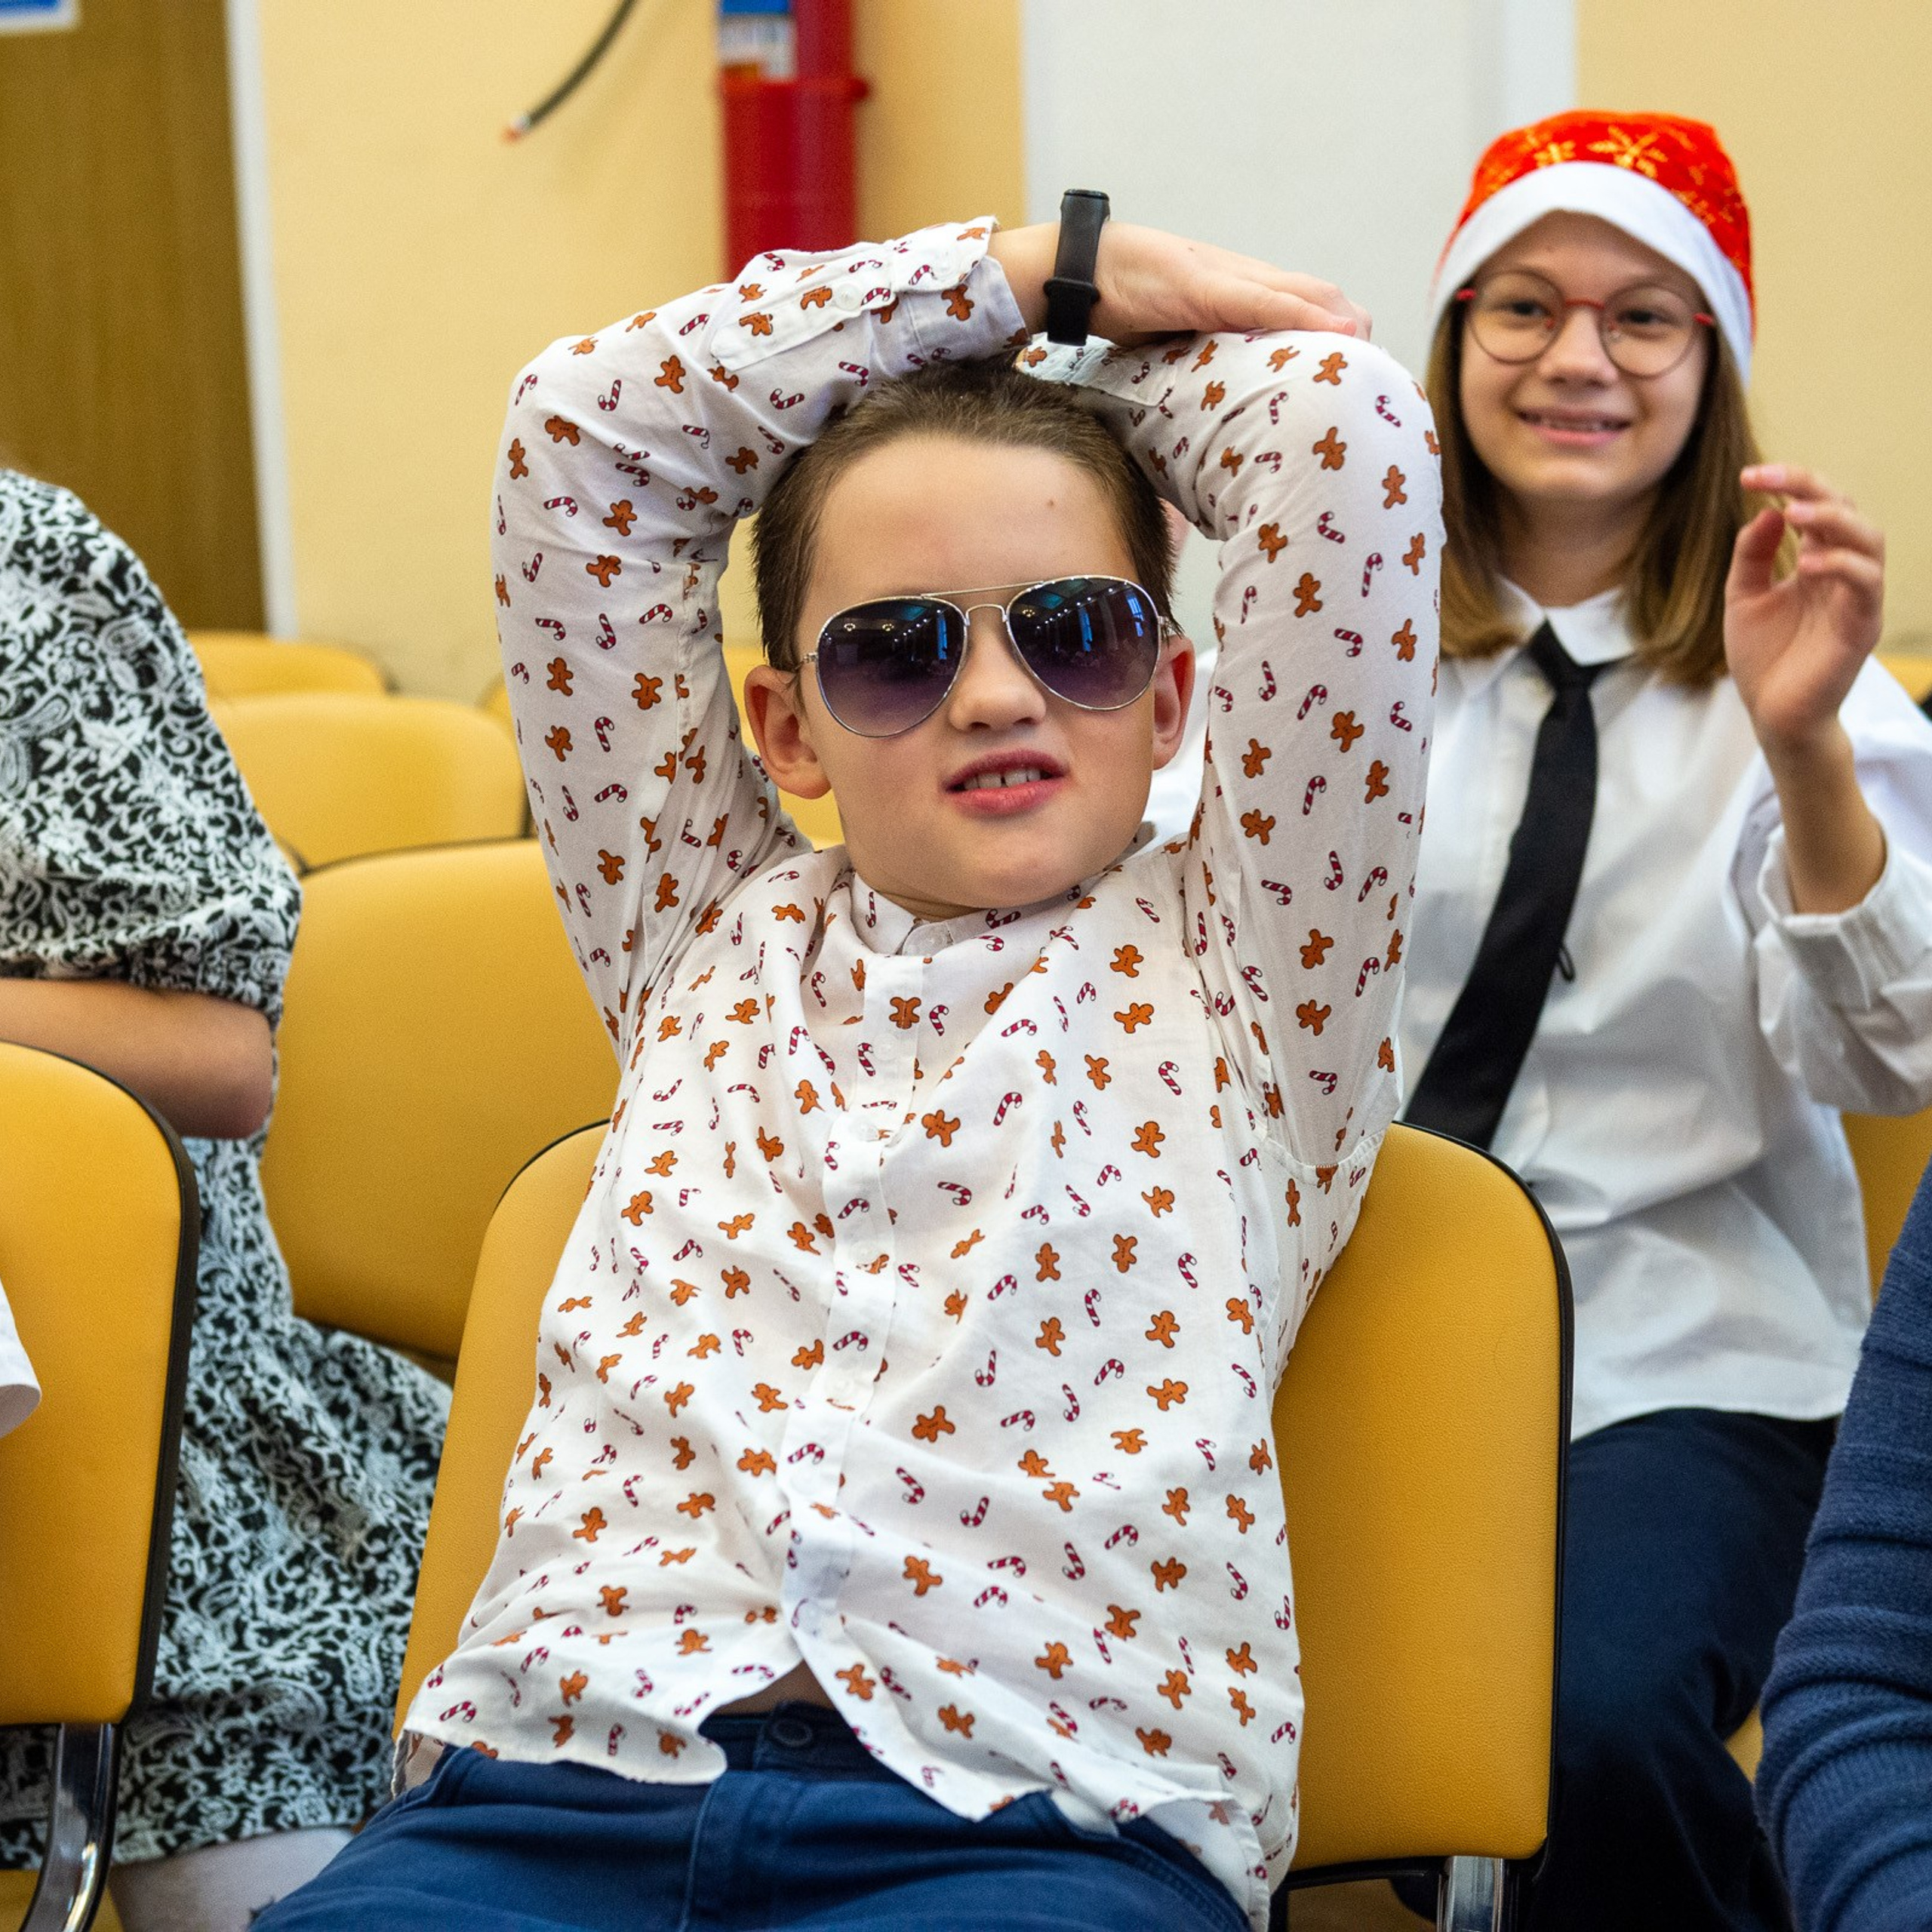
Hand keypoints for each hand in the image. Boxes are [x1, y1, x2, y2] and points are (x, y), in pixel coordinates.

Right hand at [988, 220, 1369, 346]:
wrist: (1082, 272)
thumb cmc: (1121, 305)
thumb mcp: (1170, 340)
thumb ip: (1199, 360)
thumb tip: (1208, 412)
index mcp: (1239, 292)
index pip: (1304, 304)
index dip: (1336, 329)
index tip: (1358, 367)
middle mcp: (1244, 279)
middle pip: (1319, 296)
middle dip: (1352, 330)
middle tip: (1379, 372)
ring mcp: (1229, 279)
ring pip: (1304, 294)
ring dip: (1341, 321)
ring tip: (1369, 352)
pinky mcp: (1209, 286)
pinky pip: (1266, 301)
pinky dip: (1303, 313)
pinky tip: (1333, 329)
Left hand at [1726, 464, 1884, 759]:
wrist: (1772, 713)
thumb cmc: (1763, 657)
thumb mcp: (1744, 597)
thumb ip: (1753, 555)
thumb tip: (1765, 511)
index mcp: (1816, 560)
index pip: (1815, 507)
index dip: (1789, 484)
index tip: (1749, 476)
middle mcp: (1841, 572)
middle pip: (1846, 509)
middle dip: (1809, 487)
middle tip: (1768, 479)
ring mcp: (1856, 597)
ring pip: (1868, 539)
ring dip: (1833, 519)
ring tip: (1792, 513)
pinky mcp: (1862, 626)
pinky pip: (1867, 583)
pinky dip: (1841, 565)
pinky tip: (1807, 564)